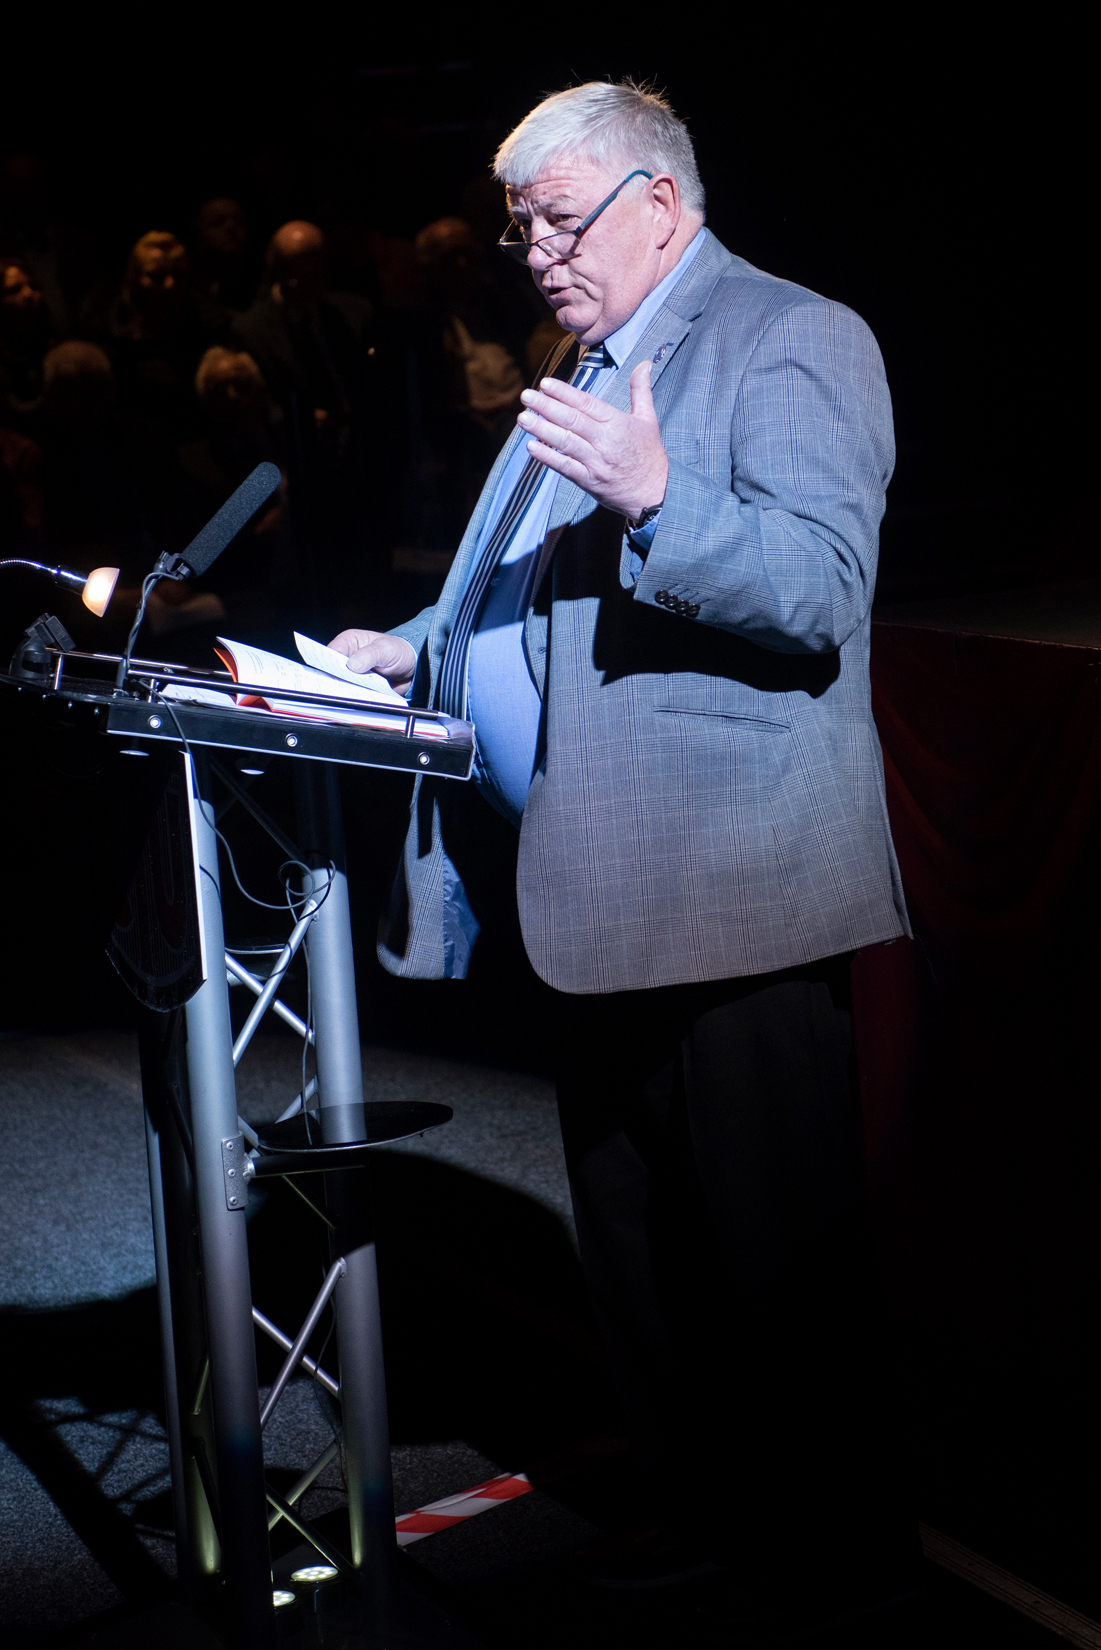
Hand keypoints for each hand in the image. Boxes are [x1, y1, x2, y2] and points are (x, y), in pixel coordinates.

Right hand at [328, 629, 416, 693]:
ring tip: (349, 696)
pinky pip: (353, 695)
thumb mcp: (385, 649)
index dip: (326, 664)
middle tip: (338, 689)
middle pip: (332, 671)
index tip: (329, 675)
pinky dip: (355, 699)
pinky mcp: (359, 688)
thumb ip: (369, 655)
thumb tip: (352, 665)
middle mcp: (347, 658)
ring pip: (341, 685)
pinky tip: (358, 702)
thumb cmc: (397, 650)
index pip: (330, 653)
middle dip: (334, 680)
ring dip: (345, 691)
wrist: (413, 667)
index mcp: (349, 643)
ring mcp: (352, 675)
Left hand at [516, 360, 667, 519]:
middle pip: (572, 421)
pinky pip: (565, 467)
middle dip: (547, 407)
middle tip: (526, 395)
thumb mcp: (649, 419)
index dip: (565, 393)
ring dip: (542, 429)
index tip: (545, 383)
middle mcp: (605, 441)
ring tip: (523, 418)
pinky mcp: (589, 481)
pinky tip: (531, 446)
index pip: (586, 403)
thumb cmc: (649, 455)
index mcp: (617, 423)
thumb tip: (644, 363)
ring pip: (566, 442)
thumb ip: (640, 390)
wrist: (655, 493)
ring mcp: (596, 462)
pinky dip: (548, 457)